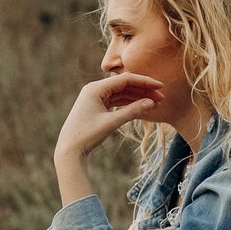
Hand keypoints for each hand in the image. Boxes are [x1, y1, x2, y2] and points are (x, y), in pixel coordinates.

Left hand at [54, 74, 160, 204]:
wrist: (69, 150)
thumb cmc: (87, 135)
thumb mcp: (112, 123)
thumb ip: (132, 111)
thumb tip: (152, 102)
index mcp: (95, 88)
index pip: (125, 79)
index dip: (145, 82)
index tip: (161, 86)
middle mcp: (94, 89)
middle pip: (124, 85)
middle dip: (143, 90)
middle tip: (161, 98)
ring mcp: (95, 98)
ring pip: (121, 93)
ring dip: (137, 97)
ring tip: (154, 104)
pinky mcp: (96, 107)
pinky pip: (116, 101)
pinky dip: (128, 104)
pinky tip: (141, 107)